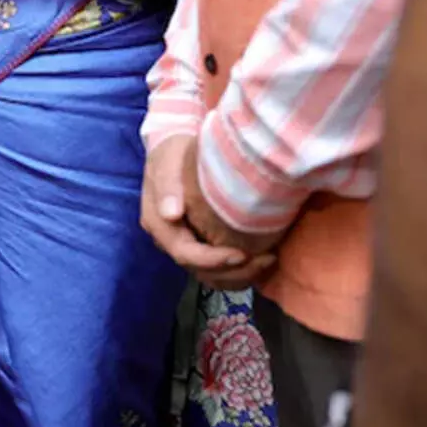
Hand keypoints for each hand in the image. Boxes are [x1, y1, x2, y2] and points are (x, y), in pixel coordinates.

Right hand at [140, 134, 274, 290]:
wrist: (175, 151)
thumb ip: (168, 185)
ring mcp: (185, 244)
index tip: (242, 254)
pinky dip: (240, 271)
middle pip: (199, 270)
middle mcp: (170, 240)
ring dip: (240, 275)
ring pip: (210, 275)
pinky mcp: (200, 244)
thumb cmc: (172, 154)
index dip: (213, 260)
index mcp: (158, 224)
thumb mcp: (167, 162)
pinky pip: (218, 270)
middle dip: (233, 271)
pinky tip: (262, 258)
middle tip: (266, 259)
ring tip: (268, 260)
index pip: (184, 253)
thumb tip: (170, 214)